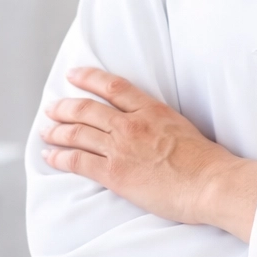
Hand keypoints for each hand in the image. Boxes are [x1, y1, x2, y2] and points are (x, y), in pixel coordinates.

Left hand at [40, 66, 256, 241]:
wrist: (210, 182)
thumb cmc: (206, 160)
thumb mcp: (183, 127)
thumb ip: (161, 123)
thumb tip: (152, 128)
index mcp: (152, 110)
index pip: (113, 86)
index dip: (89, 77)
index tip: (74, 74)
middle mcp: (132, 124)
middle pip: (87, 109)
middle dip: (64, 107)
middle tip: (52, 108)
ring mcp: (121, 148)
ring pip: (78, 133)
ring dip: (57, 131)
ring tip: (46, 131)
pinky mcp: (115, 173)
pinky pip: (78, 161)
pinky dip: (60, 157)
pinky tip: (49, 156)